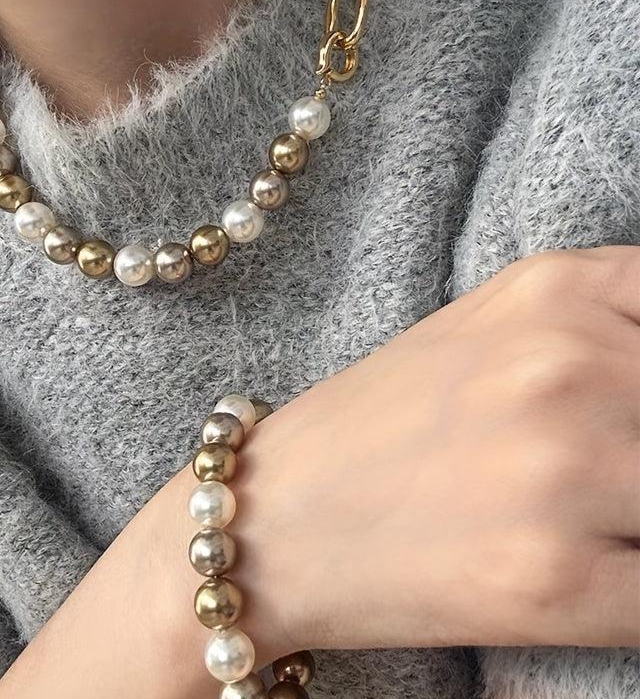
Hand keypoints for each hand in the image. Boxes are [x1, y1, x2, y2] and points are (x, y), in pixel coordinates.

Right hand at [235, 247, 639, 655]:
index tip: (632, 415)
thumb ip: (602, 328)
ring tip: (585, 522)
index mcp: (554, 288)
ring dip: (639, 519)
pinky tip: (583, 573)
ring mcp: (562, 470)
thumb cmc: (376, 426)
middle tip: (599, 476)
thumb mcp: (490, 331)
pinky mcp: (557, 581)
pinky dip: (634, 588)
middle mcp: (565, 366)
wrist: (273, 519)